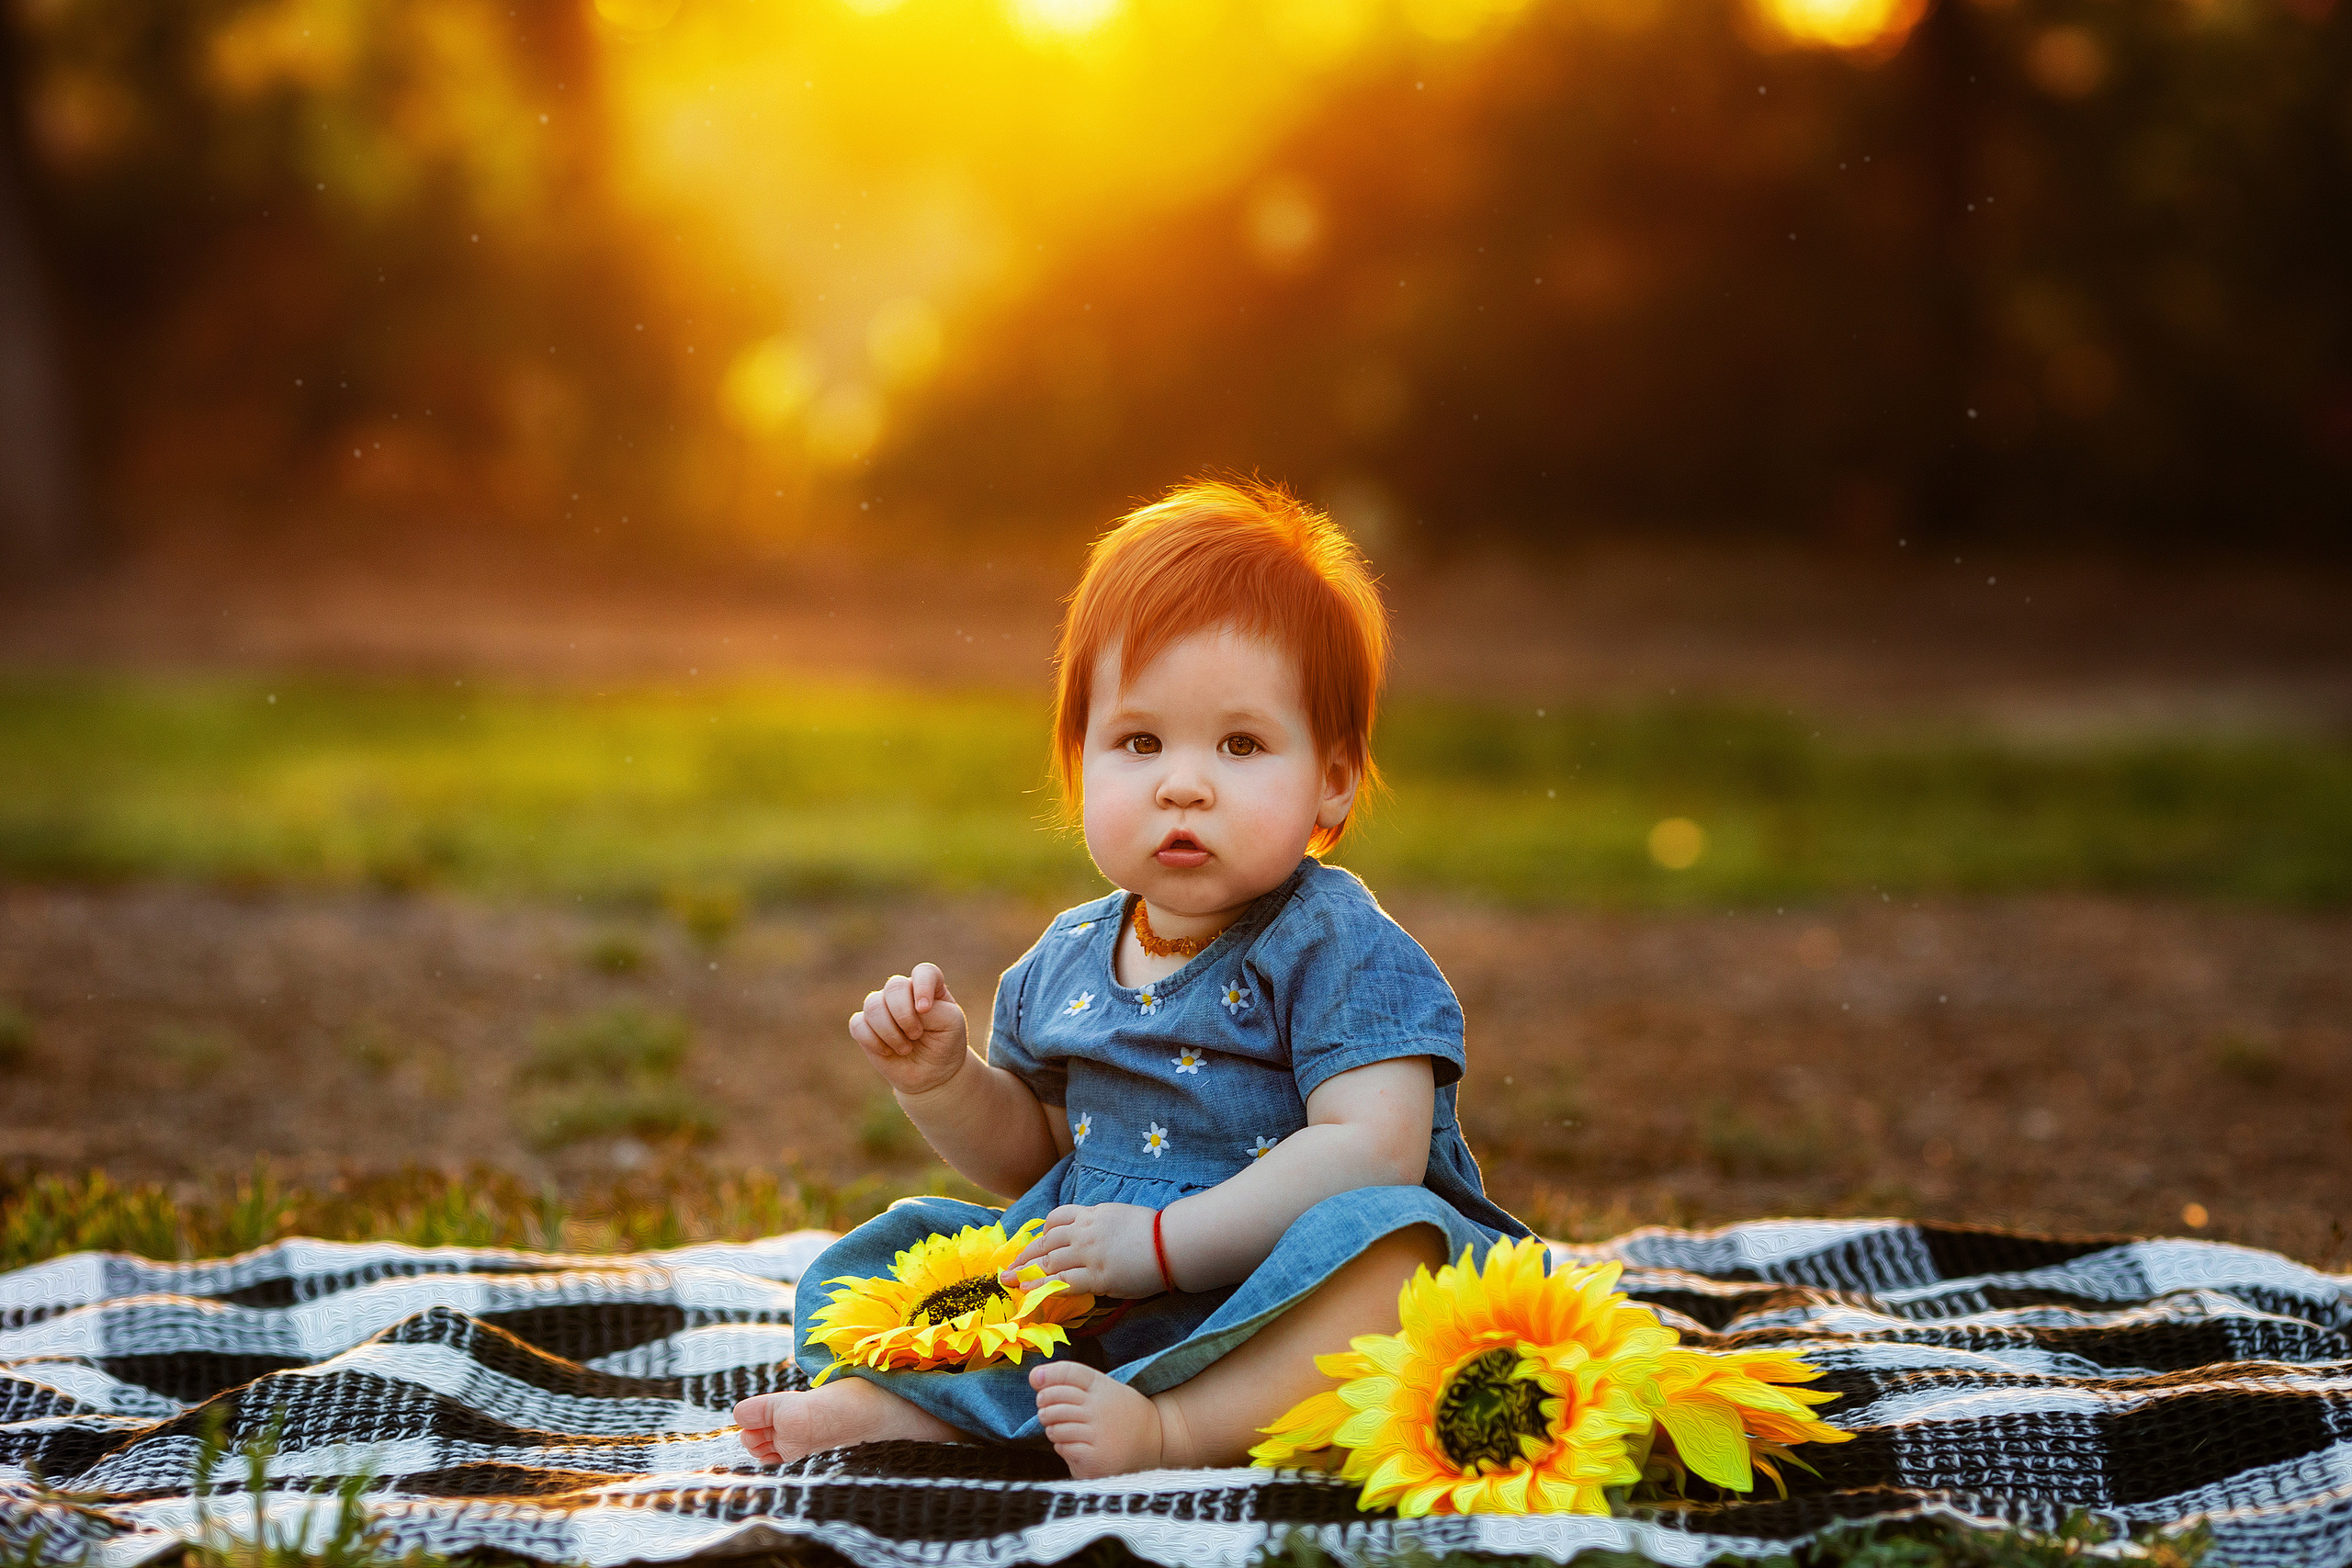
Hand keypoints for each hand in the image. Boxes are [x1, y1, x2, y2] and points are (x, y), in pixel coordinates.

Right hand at [848, 963, 968, 1095]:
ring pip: (873, 1005)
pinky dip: (872, 1040)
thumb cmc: (945, 1044)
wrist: (932, 1074)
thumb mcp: (951, 1025)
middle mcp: (903, 993)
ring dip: (889, 1031)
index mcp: (928, 987)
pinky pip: (858, 1024)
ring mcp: (882, 1008)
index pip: (923, 972)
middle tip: (916, 1035)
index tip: (924, 1010)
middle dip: (904, 1015)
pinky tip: (887, 1051)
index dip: (922, 987)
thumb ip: (934, 1010)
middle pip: (894, 986)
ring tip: (905, 1048)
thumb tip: (908, 1007)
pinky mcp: (865, 1026)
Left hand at [1006, 1202, 1166, 1298]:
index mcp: (1092, 1214)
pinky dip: (1042, 1287)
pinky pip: (1063, 1282)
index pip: (1057, 1218)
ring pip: (1049, 1262)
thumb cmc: (1154, 1231)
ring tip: (1011, 1282)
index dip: (1042, 1232)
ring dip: (1027, 1273)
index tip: (1036, 1243)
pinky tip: (1029, 1293)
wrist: (1172, 1243)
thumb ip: (1101, 1223)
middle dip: (1025, 1255)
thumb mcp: (1120, 1216)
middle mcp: (1085, 1232)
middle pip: (1046, 1241)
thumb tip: (1091, 1233)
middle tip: (1010, 1267)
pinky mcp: (1098, 1277)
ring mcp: (1090, 1254)